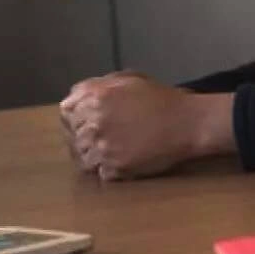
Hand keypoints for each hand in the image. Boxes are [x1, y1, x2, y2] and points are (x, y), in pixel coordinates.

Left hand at [58, 73, 232, 179]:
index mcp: (96, 97)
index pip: (65, 111)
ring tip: (112, 151)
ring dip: (93, 155)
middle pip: (72, 135)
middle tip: (105, 137)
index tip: (87, 120)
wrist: (189, 123)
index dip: (75, 116)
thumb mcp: (132, 80)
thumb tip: (76, 95)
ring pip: (82, 157)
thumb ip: (100, 84)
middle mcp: (94, 122)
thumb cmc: (163, 99)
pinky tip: (121, 160)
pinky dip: (107, 169)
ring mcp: (102, 147)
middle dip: (84, 136)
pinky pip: (99, 173)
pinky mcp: (114, 168)